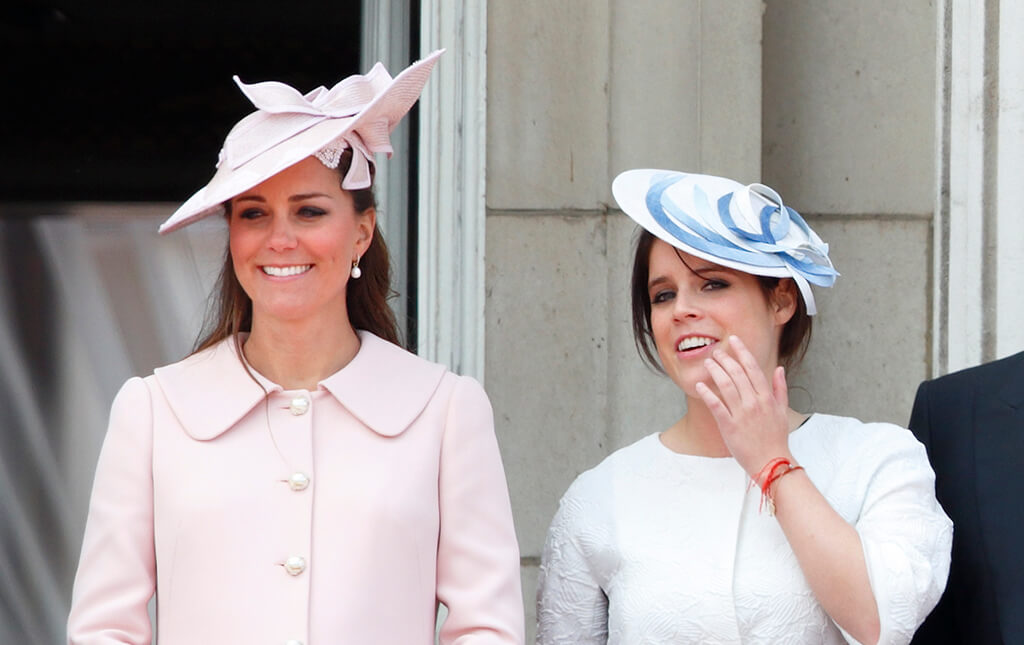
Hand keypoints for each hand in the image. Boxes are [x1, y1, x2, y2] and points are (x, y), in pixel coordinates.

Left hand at [695, 335, 792, 478]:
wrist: (771, 462)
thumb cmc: (776, 437)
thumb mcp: (782, 411)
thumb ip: (780, 388)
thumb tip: (779, 368)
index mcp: (766, 397)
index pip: (753, 368)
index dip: (742, 352)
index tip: (734, 340)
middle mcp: (754, 402)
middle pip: (737, 374)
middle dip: (725, 359)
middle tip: (716, 352)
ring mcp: (742, 414)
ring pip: (726, 386)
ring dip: (715, 371)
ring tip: (708, 363)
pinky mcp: (729, 426)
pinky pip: (716, 406)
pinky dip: (707, 394)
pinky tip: (700, 385)